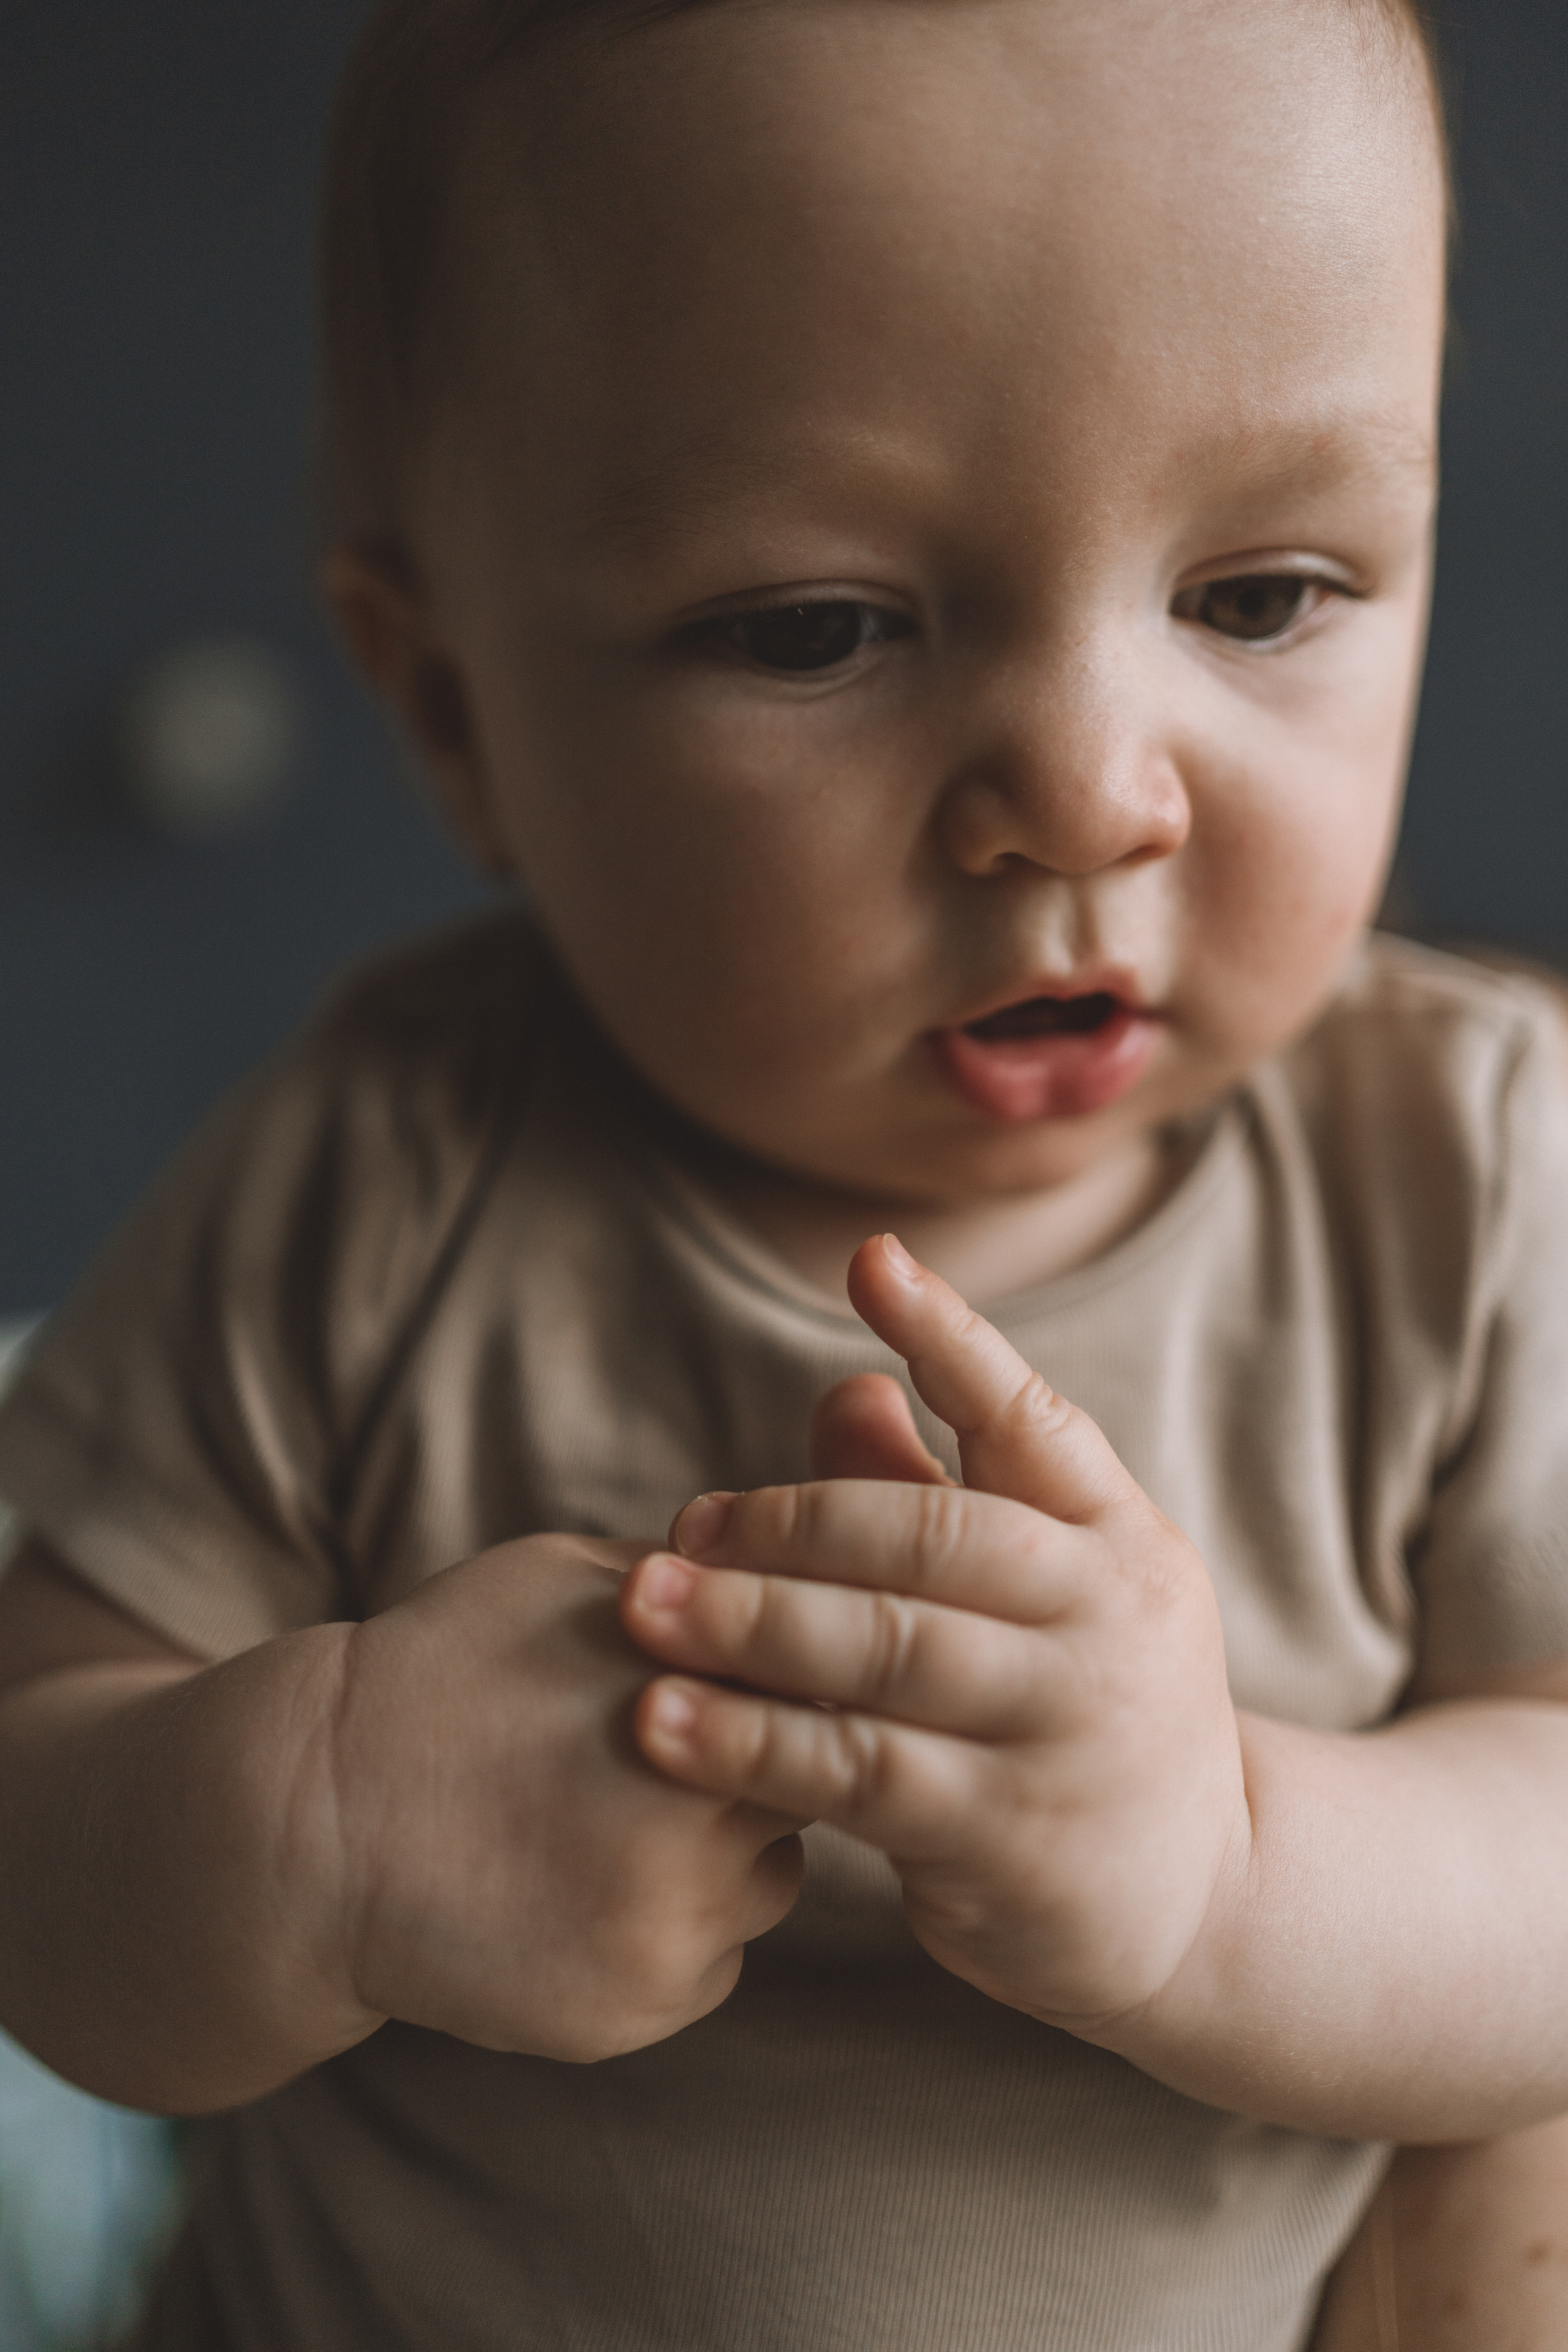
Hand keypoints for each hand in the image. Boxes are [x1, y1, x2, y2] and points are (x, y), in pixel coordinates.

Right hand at [318, 1535, 804, 2061]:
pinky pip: (717, 1958)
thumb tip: (800, 1579)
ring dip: (727, 1852)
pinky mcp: (645, 2003)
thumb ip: (695, 1585)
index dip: (776, 1680)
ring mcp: (676, 1917)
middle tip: (673, 1759)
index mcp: (692, 1684)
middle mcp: (700, 1806)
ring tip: (616, 1824)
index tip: (732, 1682)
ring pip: (772, 1876)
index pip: (814, 1682)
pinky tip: (585, 1891)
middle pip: (805, 1782)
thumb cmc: (451, 1673)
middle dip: (757, 1766)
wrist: (321, 1818)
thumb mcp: (570, 1581)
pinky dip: (674, 1927)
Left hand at [621, 1234, 1248, 2034]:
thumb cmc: (1082, 1709)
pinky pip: (861, 1772)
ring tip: (640, 1611)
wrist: (1203, 1901)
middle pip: (934, 1536)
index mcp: (1119, 1537)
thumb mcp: (1043, 1595)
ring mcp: (1070, 1728)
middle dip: (791, 1521)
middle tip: (681, 1527)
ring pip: (889, 1649)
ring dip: (749, 1624)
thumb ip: (940, 1495)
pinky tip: (665, 1726)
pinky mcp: (1013, 1836)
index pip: (1032, 1416)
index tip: (872, 1259)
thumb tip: (844, 1387)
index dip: (951, 1334)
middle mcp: (1111, 1618)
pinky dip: (752, 1743)